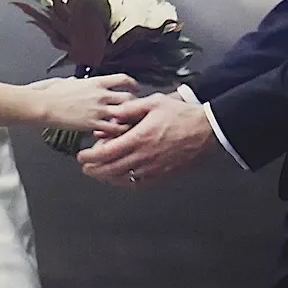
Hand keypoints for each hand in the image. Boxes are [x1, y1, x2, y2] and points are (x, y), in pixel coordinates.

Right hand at [36, 73, 136, 135]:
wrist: (44, 105)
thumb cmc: (52, 93)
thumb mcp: (69, 81)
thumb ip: (80, 82)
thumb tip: (80, 82)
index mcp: (96, 82)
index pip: (123, 79)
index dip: (132, 84)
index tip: (135, 88)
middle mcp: (101, 94)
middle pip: (128, 97)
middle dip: (134, 104)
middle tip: (134, 109)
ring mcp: (98, 109)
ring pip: (125, 113)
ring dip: (128, 119)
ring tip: (127, 124)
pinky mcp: (93, 123)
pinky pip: (113, 128)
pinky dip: (117, 132)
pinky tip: (114, 134)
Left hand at [79, 91, 216, 187]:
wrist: (206, 131)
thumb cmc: (182, 116)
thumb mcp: (154, 103)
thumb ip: (130, 109)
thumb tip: (112, 114)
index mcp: (139, 138)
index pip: (106, 153)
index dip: (90, 157)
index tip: (81, 156)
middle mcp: (143, 157)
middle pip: (110, 170)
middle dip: (94, 170)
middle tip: (86, 168)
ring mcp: (153, 169)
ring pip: (123, 179)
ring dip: (107, 178)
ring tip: (99, 174)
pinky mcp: (162, 175)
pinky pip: (140, 184)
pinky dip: (126, 183)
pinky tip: (122, 180)